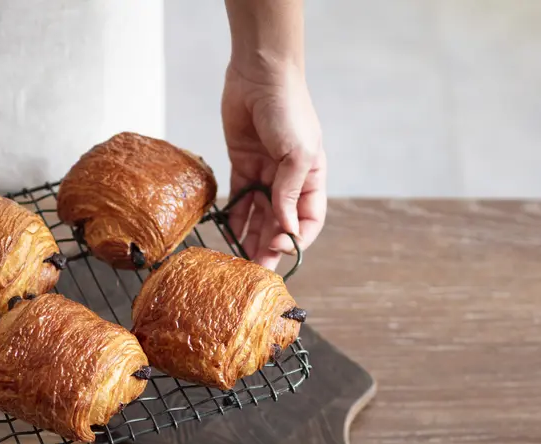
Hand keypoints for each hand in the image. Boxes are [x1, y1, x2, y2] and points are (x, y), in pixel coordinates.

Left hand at [221, 61, 326, 269]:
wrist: (260, 76)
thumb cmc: (288, 110)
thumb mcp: (296, 154)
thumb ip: (289, 193)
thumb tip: (284, 230)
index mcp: (312, 178)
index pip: (309, 221)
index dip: (297, 239)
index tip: (280, 249)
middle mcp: (290, 180)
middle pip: (281, 224)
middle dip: (270, 247)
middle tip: (255, 270)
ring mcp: (265, 174)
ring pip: (258, 216)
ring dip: (251, 238)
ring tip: (240, 261)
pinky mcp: (242, 165)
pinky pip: (239, 199)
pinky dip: (234, 217)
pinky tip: (228, 235)